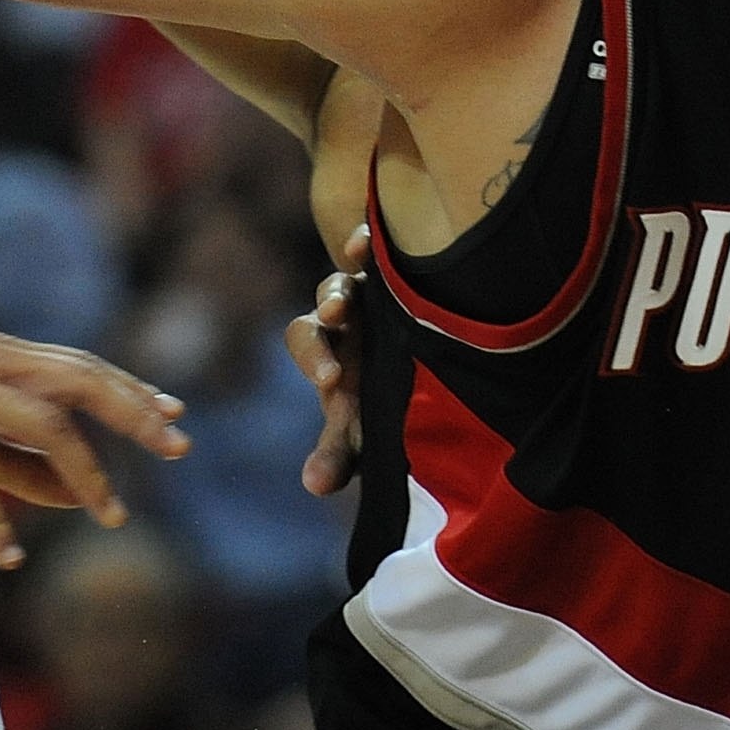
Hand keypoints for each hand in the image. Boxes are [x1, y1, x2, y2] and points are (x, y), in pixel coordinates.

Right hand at [0, 329, 188, 568]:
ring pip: (45, 425)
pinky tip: (13, 554)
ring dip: (86, 475)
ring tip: (112, 516)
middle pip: (78, 381)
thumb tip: (80, 493)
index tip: (174, 417)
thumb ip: (20, 463)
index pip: (78, 367)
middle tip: (177, 449)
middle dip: (134, 414)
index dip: (130, 391)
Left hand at [287, 224, 370, 495]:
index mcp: (330, 347)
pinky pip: (373, 248)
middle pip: (320, 310)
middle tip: (335, 346)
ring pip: (346, 281)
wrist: (423, 341)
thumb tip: (313, 487)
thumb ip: (340, 453)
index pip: (306, 342)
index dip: (313, 357)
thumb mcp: (364, 421)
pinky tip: (367, 243)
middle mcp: (344, 314)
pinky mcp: (396, 267)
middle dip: (324, 326)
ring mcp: (371, 287)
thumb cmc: (386, 387)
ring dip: (342, 289)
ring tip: (345, 302)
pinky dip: (365, 244)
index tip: (332, 382)